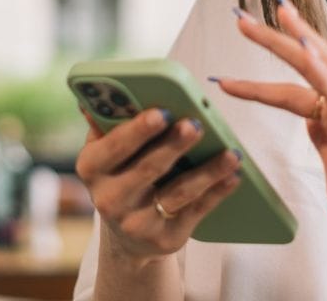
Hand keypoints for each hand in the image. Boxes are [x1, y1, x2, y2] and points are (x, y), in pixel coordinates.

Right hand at [74, 107, 241, 267]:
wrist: (126, 234)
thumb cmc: (121, 174)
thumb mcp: (106, 151)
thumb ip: (108, 121)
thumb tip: (106, 89)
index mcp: (91, 168)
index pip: (114, 147)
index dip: (138, 130)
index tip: (162, 111)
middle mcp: (109, 198)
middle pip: (148, 168)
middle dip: (174, 145)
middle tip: (196, 125)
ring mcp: (137, 222)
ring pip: (178, 192)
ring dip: (207, 171)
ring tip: (230, 153)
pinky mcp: (165, 238)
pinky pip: (196, 211)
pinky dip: (217, 192)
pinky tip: (234, 175)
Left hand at [214, 0, 326, 280]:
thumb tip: (310, 118)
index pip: (306, 79)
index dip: (277, 58)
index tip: (251, 35)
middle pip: (313, 63)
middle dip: (277, 38)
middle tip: (241, 17)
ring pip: (326, 70)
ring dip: (295, 41)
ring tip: (268, 17)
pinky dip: (321, 71)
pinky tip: (304, 50)